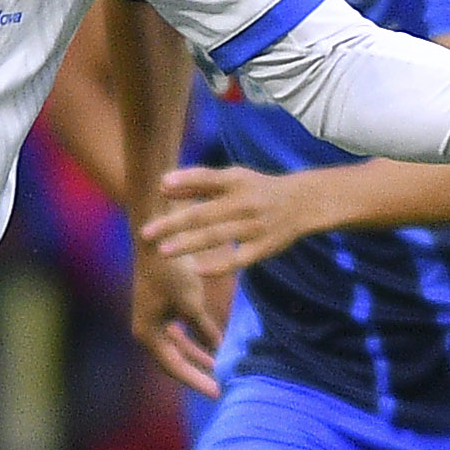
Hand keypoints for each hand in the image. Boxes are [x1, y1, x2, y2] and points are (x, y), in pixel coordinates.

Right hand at [130, 222, 225, 398]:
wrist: (156, 237)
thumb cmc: (172, 271)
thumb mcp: (191, 303)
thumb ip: (205, 329)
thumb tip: (218, 349)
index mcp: (148, 334)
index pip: (176, 368)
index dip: (198, 381)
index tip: (218, 393)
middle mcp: (148, 330)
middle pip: (175, 361)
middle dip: (198, 371)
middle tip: (222, 384)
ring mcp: (153, 319)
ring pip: (178, 347)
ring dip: (198, 356)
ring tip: (219, 366)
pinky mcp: (161, 307)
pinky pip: (180, 332)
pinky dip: (196, 338)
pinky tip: (213, 342)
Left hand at [141, 165, 310, 278]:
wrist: (302, 203)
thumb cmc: (258, 188)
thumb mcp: (233, 178)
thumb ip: (198, 183)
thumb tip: (163, 186)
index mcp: (236, 181)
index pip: (207, 178)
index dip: (184, 181)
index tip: (160, 186)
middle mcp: (245, 203)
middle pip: (204, 214)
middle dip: (173, 224)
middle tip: (146, 233)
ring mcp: (254, 226)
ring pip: (217, 237)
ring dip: (189, 244)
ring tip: (163, 252)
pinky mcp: (264, 248)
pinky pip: (238, 260)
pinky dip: (219, 266)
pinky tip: (197, 270)